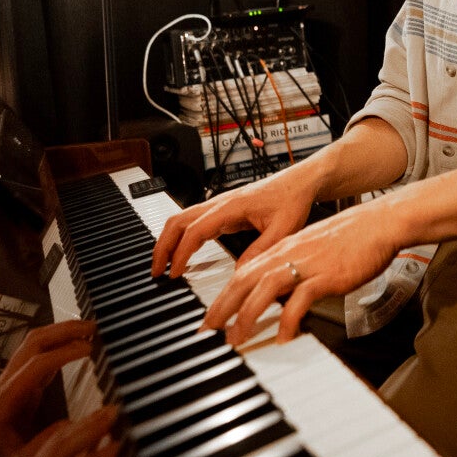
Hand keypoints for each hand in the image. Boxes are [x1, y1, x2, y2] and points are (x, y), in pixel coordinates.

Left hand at [0, 318, 94, 456]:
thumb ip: (49, 443)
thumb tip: (77, 421)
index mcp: (0, 404)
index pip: (37, 365)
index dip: (65, 352)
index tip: (90, 348)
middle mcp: (3, 390)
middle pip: (32, 345)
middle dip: (63, 331)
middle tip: (90, 327)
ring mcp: (11, 390)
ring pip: (35, 348)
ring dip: (61, 336)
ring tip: (86, 332)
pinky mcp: (20, 395)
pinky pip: (40, 363)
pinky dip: (60, 352)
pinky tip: (74, 352)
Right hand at [152, 168, 318, 277]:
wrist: (300, 182)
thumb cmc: (292, 199)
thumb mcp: (283, 229)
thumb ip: (261, 250)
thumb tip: (240, 273)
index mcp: (231, 206)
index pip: (195, 230)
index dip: (181, 253)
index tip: (175, 273)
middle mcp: (220, 203)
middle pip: (178, 221)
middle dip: (163, 246)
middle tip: (156, 271)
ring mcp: (219, 206)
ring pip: (182, 220)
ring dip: (168, 241)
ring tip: (163, 266)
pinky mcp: (223, 212)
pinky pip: (193, 223)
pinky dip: (181, 238)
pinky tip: (182, 255)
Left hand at [203, 201, 406, 347]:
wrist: (379, 224)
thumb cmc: (351, 239)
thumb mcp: (312, 252)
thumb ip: (292, 271)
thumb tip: (279, 296)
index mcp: (282, 249)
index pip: (242, 273)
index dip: (222, 297)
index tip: (211, 318)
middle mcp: (287, 255)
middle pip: (243, 281)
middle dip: (221, 309)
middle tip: (208, 332)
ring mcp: (305, 264)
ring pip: (263, 289)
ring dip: (246, 316)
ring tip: (237, 338)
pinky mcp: (324, 275)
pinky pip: (299, 301)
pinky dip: (288, 320)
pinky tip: (284, 337)